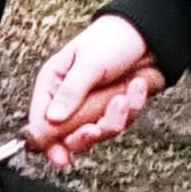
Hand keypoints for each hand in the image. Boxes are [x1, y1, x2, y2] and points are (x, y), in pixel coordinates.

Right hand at [25, 14, 163, 166]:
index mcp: (54, 84)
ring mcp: (95, 106)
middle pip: (69, 135)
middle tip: (94, 131)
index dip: (48, 142)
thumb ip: (71, 91)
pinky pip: (122, 122)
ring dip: (114, 118)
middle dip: (85, 135)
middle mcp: (71, 99)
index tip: (59, 157)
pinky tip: (136, 86)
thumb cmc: (111, 38)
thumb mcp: (88, 62)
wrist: (149, 33)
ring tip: (122, 97)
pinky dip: (132, 106)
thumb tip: (53, 118)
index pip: (42, 120)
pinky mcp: (116, 110)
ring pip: (100, 132)